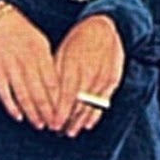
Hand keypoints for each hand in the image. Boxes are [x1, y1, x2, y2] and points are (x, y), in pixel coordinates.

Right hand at [0, 1, 59, 129]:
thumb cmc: (23, 33)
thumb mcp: (42, 44)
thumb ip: (51, 64)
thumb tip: (62, 87)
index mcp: (41, 55)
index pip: (53, 84)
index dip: (60, 102)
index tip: (65, 115)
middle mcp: (26, 62)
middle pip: (40, 93)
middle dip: (48, 112)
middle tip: (55, 126)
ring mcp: (10, 67)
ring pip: (23, 95)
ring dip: (32, 113)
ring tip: (40, 125)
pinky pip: (4, 92)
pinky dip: (11, 106)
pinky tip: (19, 117)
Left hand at [51, 15, 125, 136]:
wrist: (105, 27)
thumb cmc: (78, 39)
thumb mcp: (62, 53)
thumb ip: (56, 74)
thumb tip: (47, 96)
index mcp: (73, 68)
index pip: (64, 97)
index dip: (58, 113)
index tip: (52, 125)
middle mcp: (89, 76)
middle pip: (77, 105)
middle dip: (67, 121)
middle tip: (58, 131)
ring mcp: (102, 80)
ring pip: (90, 106)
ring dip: (80, 121)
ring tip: (71, 132)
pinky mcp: (112, 81)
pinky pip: (103, 102)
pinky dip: (95, 114)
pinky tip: (88, 124)